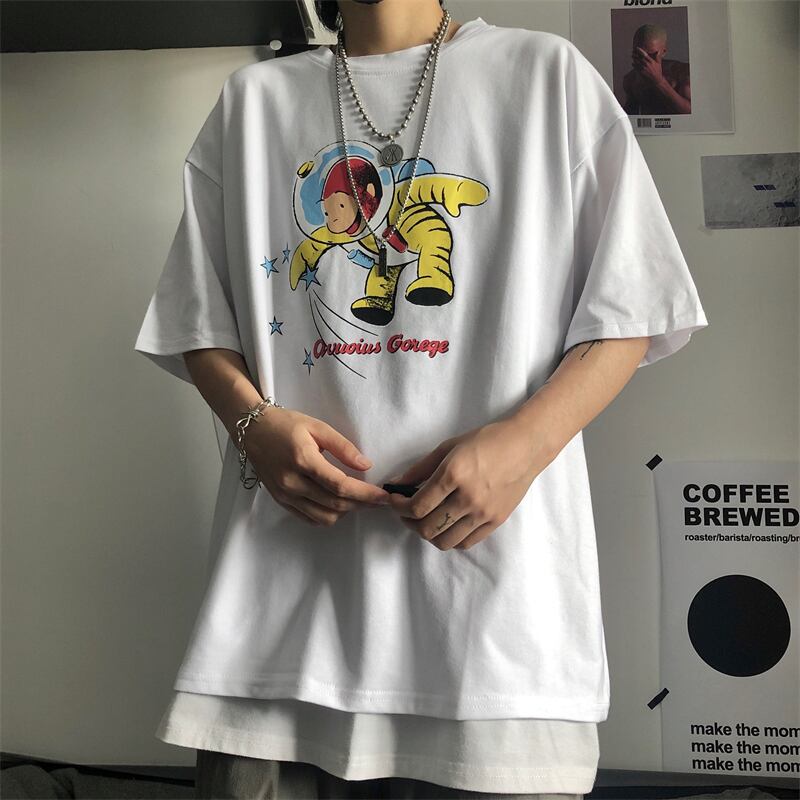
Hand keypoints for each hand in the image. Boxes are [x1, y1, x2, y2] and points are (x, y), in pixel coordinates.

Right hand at [244, 408, 391, 526]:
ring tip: (359, 500)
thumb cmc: (286, 424)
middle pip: (335, 504)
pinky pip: (309, 518)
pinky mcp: (280, 501)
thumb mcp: (317, 427)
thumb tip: (366, 465)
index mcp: (303, 460)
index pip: (340, 486)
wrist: (252, 430)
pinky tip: (338, 504)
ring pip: (324, 517)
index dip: (365, 494)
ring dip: (346, 512)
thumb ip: (343, 447)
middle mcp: (292, 482)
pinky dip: (328, 516)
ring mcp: (284, 494)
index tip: (382, 495)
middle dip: (362, 504)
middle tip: (378, 500)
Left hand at [383, 418, 546, 550]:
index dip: (398, 507)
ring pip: (444, 541)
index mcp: (453, 475)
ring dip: (427, 533)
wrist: (525, 446)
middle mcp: (468, 498)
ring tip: (424, 520)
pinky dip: (449, 538)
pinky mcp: (495, 521)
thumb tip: (396, 484)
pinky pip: (465, 543)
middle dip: (409, 522)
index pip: (417, 506)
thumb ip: (420, 469)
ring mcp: (483, 513)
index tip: (394, 501)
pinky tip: (446, 524)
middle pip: (427, 528)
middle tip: (406, 511)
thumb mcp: (448, 447)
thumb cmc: (486, 441)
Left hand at [632, 46, 664, 85]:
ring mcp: (643, 69)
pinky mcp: (641, 73)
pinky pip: (636, 68)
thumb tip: (658, 51)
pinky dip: (634, 65)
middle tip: (632, 52)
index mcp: (651, 61)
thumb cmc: (658, 71)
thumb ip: (658, 57)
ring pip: (637, 62)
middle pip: (639, 58)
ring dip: (634, 59)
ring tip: (632, 56)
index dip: (640, 51)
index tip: (637, 48)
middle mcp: (646, 64)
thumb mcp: (659, 63)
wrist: (656, 80)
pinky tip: (633, 63)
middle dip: (635, 54)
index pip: (644, 54)